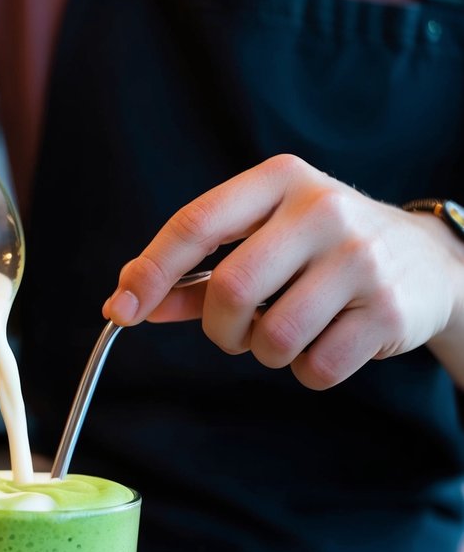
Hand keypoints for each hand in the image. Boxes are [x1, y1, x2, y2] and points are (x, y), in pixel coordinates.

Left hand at [102, 154, 463, 389]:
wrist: (430, 262)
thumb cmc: (326, 249)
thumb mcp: (265, 237)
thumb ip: (196, 271)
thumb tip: (128, 302)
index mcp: (280, 181)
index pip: (196, 223)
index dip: (150, 271)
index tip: (120, 309)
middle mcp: (322, 210)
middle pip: (231, 289)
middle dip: (220, 328)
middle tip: (236, 331)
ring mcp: (360, 259)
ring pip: (274, 338)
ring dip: (266, 352)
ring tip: (291, 330)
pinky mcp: (388, 310)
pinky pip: (317, 368)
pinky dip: (308, 371)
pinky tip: (328, 343)